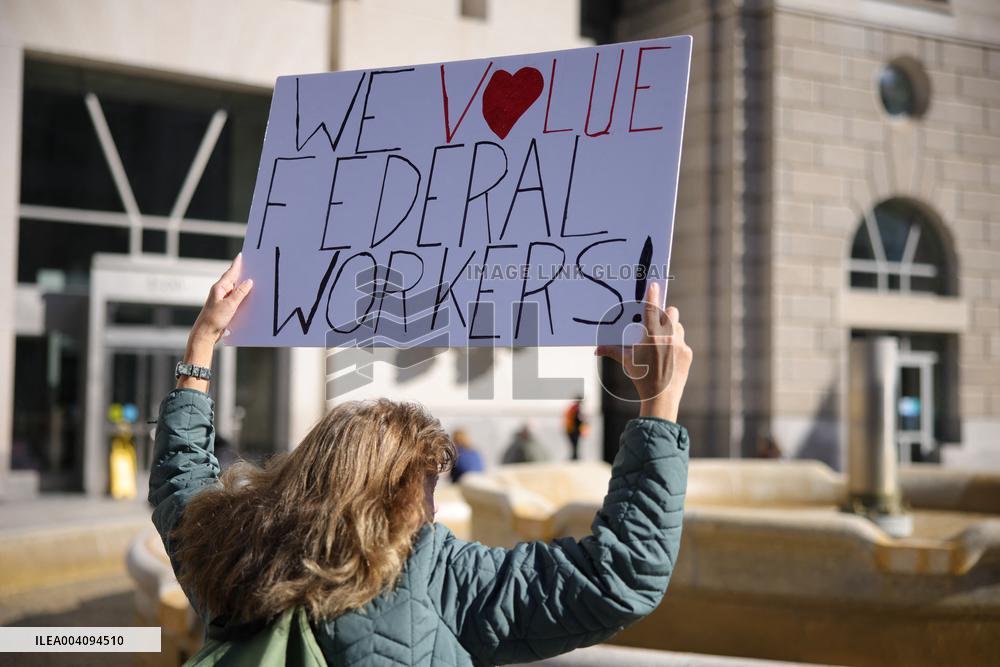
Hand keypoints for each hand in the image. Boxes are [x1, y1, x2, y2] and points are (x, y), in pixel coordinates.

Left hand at [178, 255, 251, 391]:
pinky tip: (247, 296)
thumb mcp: (230, 305)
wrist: (205, 334)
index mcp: (219, 288)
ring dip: (243, 286)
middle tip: (251, 265)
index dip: (237, 264)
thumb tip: (249, 282)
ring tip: (253, 280)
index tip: (241, 255)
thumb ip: (240, 293)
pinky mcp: (224, 307)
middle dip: (242, 273)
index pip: (230, 273)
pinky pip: (235, 298)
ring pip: (235, 289)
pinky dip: (241, 295)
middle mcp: (220, 292)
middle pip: (233, 279)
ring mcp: (222, 300)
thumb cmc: (214, 319)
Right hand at [595, 282, 692, 421]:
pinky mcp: (688, 353)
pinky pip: (683, 343)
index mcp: (651, 336)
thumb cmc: (641, 378)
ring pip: (678, 327)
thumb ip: (612, 351)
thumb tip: (595, 350)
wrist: (661, 398)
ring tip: (662, 344)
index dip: (653, 295)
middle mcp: (668, 337)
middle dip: (666, 314)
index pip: (652, 309)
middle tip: (658, 322)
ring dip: (672, 330)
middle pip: (671, 312)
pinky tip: (669, 359)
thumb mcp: (627, 362)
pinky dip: (677, 346)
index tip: (654, 285)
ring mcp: (680, 344)